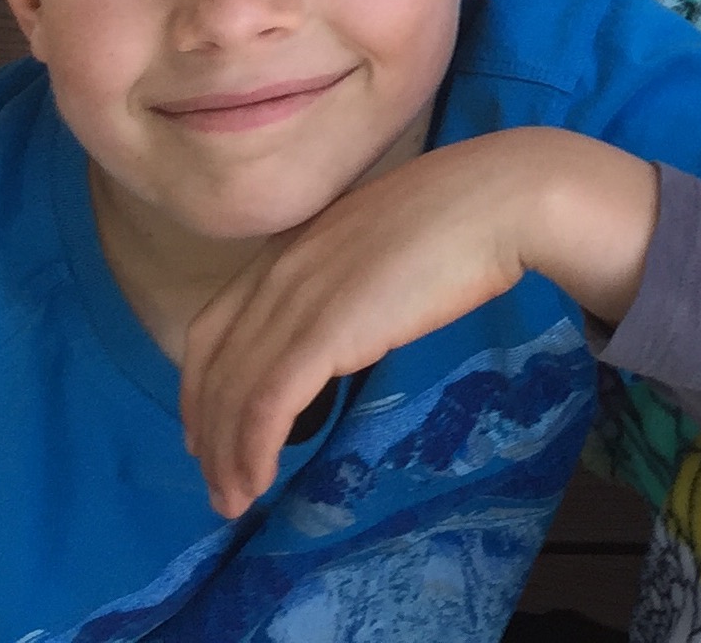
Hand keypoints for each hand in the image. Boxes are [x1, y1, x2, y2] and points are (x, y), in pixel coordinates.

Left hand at [179, 128, 656, 518]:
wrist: (500, 199)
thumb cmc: (463, 212)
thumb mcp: (382, 240)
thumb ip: (350, 272)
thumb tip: (354, 314)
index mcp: (291, 247)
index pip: (212, 328)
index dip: (199, 385)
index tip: (209, 428)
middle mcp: (279, 272)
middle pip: (212, 366)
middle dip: (206, 432)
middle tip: (217, 481)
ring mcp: (298, 300)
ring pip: (235, 392)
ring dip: (226, 455)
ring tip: (235, 500)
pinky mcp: (325, 332)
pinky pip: (267, 404)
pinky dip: (253, 449)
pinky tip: (261, 481)